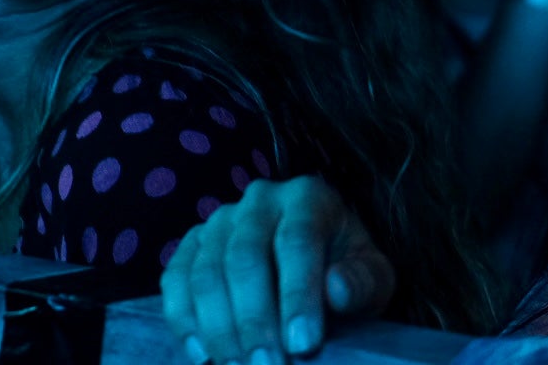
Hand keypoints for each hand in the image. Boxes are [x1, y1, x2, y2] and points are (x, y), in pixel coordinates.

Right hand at [162, 177, 394, 364]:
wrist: (316, 264)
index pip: (297, 241)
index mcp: (307, 198)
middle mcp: (258, 200)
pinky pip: (175, 278)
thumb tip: (335, 289)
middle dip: (253, 319)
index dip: (297, 295)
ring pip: (206, 270)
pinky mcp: (192, 244)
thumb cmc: (347, 274)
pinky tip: (202, 355)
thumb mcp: (373, 278)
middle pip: (244, 256)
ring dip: (219, 326)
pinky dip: (183, 319)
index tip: (303, 345)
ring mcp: (219, 220)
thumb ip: (362, 282)